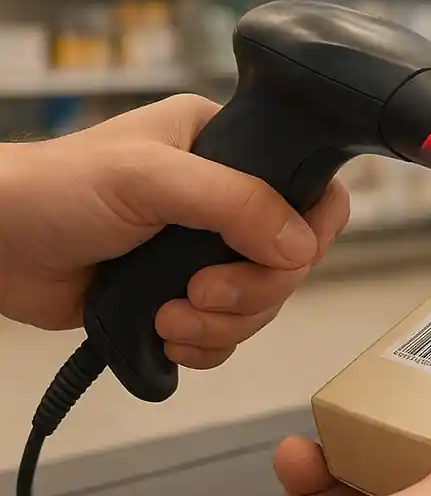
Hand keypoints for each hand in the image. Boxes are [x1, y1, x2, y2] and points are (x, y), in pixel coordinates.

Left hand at [0, 94, 348, 367]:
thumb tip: (301, 247)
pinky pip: (227, 334)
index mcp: (227, 150)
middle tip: (198, 291)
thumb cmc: (55, 191)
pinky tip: (164, 333)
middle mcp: (225, 201)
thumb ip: (234, 202)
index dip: (307, 232)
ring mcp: (206, 252)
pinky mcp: (183, 296)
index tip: (276, 258)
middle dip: (250, 291)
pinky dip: (204, 345)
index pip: (309, 191)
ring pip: (261, 305)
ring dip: (221, 324)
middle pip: (289, 262)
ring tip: (168, 315)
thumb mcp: (151, 179)